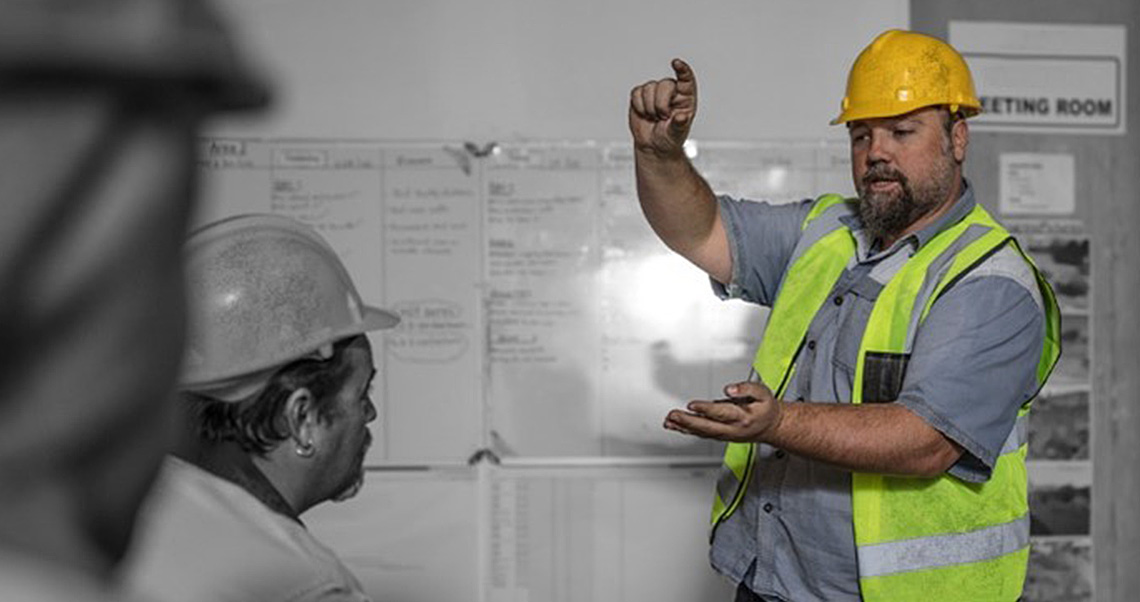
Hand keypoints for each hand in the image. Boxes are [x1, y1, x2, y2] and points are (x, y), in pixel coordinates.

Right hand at [628, 58, 697, 156]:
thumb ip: (679, 124)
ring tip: (654, 117)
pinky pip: (636, 93)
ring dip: (649, 107)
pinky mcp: (641, 95)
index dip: (682, 70)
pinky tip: (645, 114)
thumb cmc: (669, 138)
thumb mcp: (677, 134)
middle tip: (662, 117)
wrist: (653, 145)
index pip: (686, 79)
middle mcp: (672, 92)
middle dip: (660, 104)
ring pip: (649, 87)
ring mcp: (656, 92)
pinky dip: (639, 106)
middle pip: (665, 84)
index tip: (677, 63)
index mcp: (686, 98)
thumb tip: (682, 117)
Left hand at [663, 381, 782, 442]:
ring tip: (669, 421)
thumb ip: (746, 388)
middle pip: (708, 427)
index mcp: (743, 417)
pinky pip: (701, 434)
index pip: (721, 413)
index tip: (692, 405)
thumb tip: (729, 389)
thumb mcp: (763, 393)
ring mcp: (725, 434)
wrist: (772, 426)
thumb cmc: (765, 408)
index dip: (706, 409)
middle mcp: (732, 428)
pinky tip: (674, 426)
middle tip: (673, 415)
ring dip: (684, 427)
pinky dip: (686, 430)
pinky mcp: (720, 435)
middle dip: (688, 421)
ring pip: (702, 433)